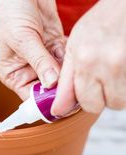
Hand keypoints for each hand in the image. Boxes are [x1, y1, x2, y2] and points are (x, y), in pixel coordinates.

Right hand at [0, 0, 65, 99]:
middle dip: (61, 87)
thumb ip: (40, 61)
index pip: (32, 98)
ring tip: (72, 64)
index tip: (62, 101)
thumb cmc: (9, 10)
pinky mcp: (55, 45)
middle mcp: (29, 70)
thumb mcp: (23, 39)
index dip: (46, 102)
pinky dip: (72, 56)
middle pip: (49, 89)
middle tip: (74, 85)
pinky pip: (68, 58)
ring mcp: (44, 59)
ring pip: (61, 74)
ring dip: (69, 71)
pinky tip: (72, 49)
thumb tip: (53, 84)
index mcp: (14, 75)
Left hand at [51, 0, 125, 116]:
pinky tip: (122, 68)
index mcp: (85, 59)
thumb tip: (58, 110)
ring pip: (119, 102)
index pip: (85, 103)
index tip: (88, 96)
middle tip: (104, 78)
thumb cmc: (103, 22)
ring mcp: (125, 66)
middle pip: (102, 106)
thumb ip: (66, 81)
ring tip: (115, 70)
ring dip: (117, 92)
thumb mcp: (76, 46)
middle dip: (102, 97)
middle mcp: (106, 64)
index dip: (86, 101)